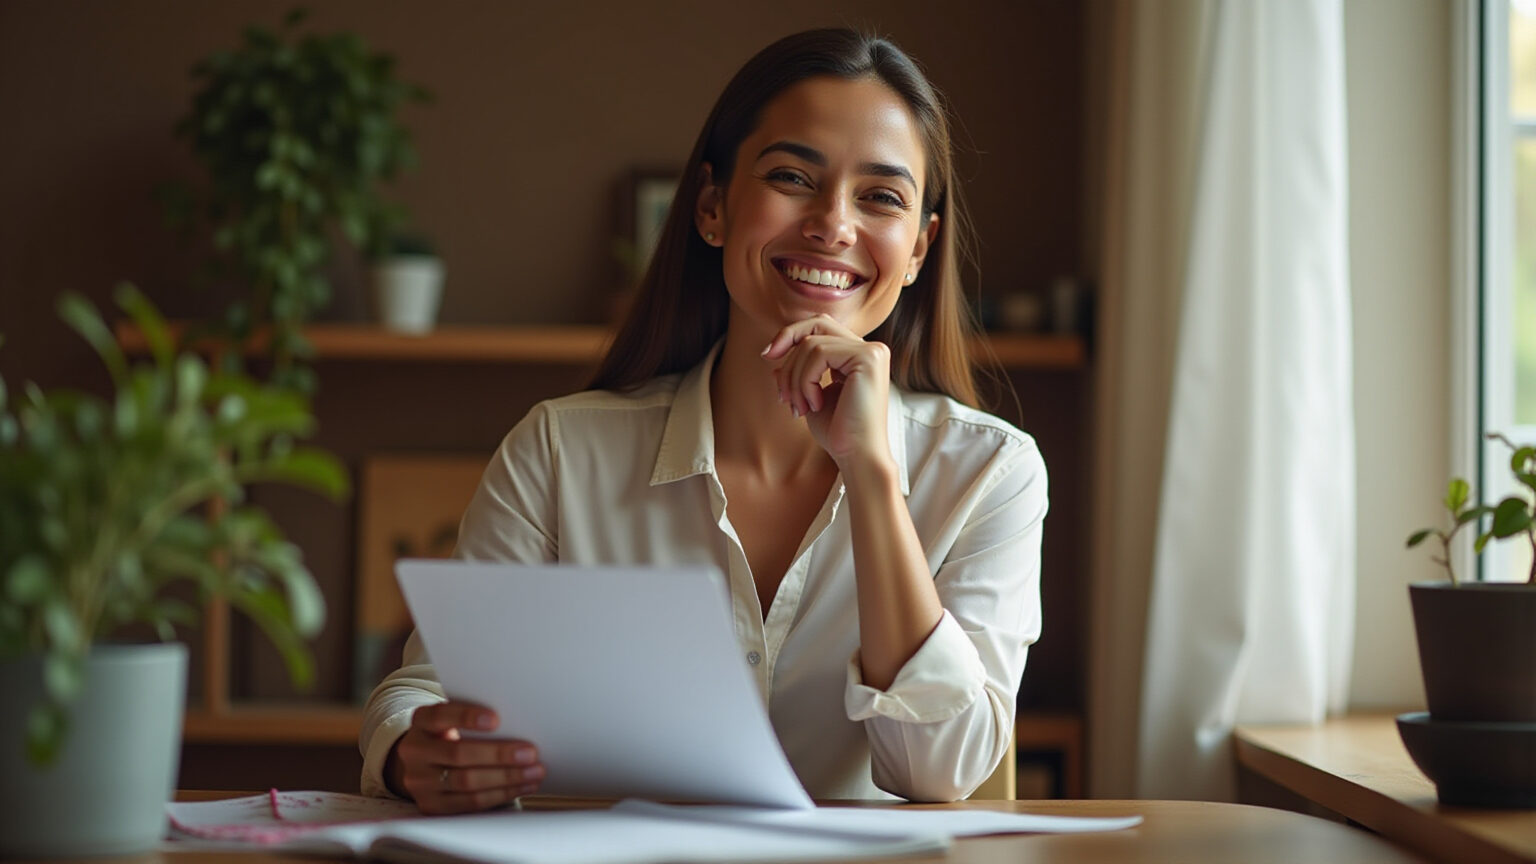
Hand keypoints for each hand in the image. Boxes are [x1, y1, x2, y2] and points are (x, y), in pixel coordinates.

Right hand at [385, 701, 544, 813]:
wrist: (424, 763)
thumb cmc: (451, 734)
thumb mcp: (453, 719)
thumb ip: (476, 719)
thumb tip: (519, 722)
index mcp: (421, 722)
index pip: (441, 716)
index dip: (467, 717)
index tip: (496, 719)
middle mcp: (415, 751)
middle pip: (458, 753)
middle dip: (499, 754)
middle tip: (530, 752)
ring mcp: (419, 781)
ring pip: (466, 781)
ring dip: (506, 777)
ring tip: (534, 771)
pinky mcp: (431, 805)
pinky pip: (470, 803)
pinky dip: (501, 794)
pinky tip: (522, 786)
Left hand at [762, 314, 894, 468]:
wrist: (857, 457)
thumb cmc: (837, 433)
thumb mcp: (809, 397)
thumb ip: (797, 374)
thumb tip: (773, 356)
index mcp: (858, 356)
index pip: (821, 327)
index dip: (791, 334)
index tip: (767, 356)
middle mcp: (870, 350)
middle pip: (818, 321)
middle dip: (787, 339)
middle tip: (768, 361)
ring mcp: (872, 352)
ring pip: (812, 344)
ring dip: (794, 377)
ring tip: (798, 408)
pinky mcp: (869, 358)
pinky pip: (819, 353)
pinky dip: (806, 381)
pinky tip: (813, 405)